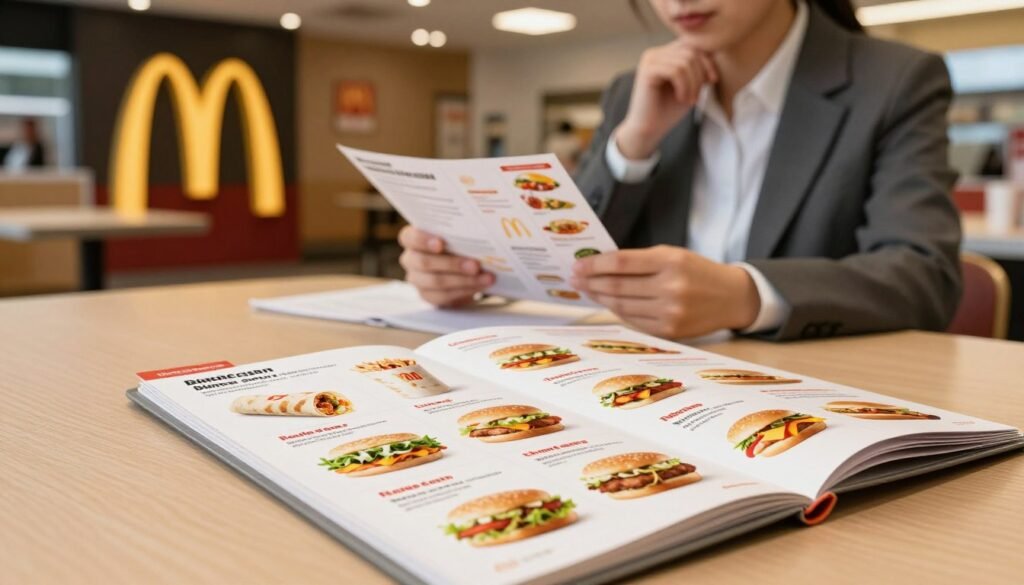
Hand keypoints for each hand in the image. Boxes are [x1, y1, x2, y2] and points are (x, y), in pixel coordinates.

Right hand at [398, 226, 494, 306]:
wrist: (461, 265)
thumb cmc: (458, 242)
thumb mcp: (457, 233)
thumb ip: (460, 227)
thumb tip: (481, 218)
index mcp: (412, 238)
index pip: (409, 237)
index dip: (422, 240)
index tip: (441, 243)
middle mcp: (411, 259)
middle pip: (424, 263)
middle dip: (452, 264)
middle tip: (476, 264)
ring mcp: (417, 279)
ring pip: (436, 282)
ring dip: (464, 280)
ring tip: (486, 277)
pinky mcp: (428, 295)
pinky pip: (444, 296)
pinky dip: (465, 291)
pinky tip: (481, 285)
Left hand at [570, 246, 759, 338]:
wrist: (731, 297)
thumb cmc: (698, 271)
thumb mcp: (674, 255)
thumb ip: (640, 260)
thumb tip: (600, 266)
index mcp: (671, 261)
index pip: (622, 262)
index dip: (595, 265)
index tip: (578, 265)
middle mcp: (671, 287)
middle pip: (618, 286)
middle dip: (591, 283)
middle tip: (575, 279)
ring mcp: (670, 313)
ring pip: (622, 306)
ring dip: (600, 298)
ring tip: (588, 290)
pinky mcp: (669, 331)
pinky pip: (634, 321)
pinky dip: (618, 312)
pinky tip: (608, 304)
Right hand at [616, 41, 717, 159]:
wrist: (649, 130)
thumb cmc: (668, 110)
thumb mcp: (690, 85)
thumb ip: (699, 69)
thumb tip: (715, 52)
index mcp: (664, 54)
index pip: (692, 45)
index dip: (707, 61)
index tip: (712, 81)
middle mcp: (655, 53)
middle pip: (690, 51)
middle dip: (700, 74)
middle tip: (697, 96)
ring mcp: (649, 60)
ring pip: (684, 61)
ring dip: (693, 83)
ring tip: (689, 100)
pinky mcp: (647, 71)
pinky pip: (675, 71)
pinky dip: (684, 87)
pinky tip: (681, 98)